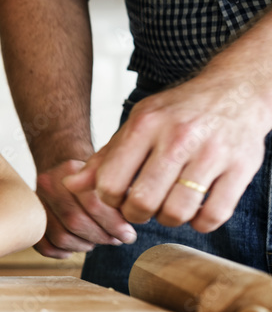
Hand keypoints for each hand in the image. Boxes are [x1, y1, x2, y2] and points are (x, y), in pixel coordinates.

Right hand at [33, 160, 136, 258]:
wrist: (58, 165)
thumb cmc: (87, 175)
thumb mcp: (104, 173)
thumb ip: (119, 191)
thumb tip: (136, 216)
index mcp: (69, 171)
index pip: (92, 203)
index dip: (114, 224)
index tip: (128, 234)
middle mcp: (48, 184)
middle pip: (75, 222)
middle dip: (101, 236)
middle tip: (116, 240)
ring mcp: (36, 202)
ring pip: (61, 237)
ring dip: (84, 245)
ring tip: (96, 242)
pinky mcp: (30, 219)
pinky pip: (44, 245)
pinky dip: (61, 252)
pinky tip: (75, 248)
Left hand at [64, 77, 269, 232]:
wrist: (236, 89)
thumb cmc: (178, 112)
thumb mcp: (137, 124)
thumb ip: (105, 157)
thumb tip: (70, 184)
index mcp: (146, 124)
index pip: (110, 183)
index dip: (108, 200)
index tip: (117, 196)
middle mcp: (178, 137)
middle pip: (142, 203)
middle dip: (136, 214)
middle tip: (142, 206)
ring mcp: (212, 153)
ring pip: (176, 213)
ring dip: (167, 219)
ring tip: (168, 206)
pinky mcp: (242, 168)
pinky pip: (213, 216)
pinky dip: (200, 222)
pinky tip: (195, 209)